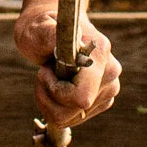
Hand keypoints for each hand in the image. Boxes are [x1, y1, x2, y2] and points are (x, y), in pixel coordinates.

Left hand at [15, 5, 121, 131]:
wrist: (53, 28)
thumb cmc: (41, 28)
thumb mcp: (36, 29)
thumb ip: (48, 34)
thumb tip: (68, 41)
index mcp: (99, 53)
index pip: (81, 97)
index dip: (55, 90)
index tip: (45, 70)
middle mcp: (111, 73)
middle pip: (76, 110)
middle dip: (50, 97)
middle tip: (43, 73)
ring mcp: (110, 88)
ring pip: (73, 118)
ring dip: (50, 103)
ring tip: (48, 78)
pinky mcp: (103, 100)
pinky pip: (74, 119)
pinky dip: (57, 108)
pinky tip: (55, 88)